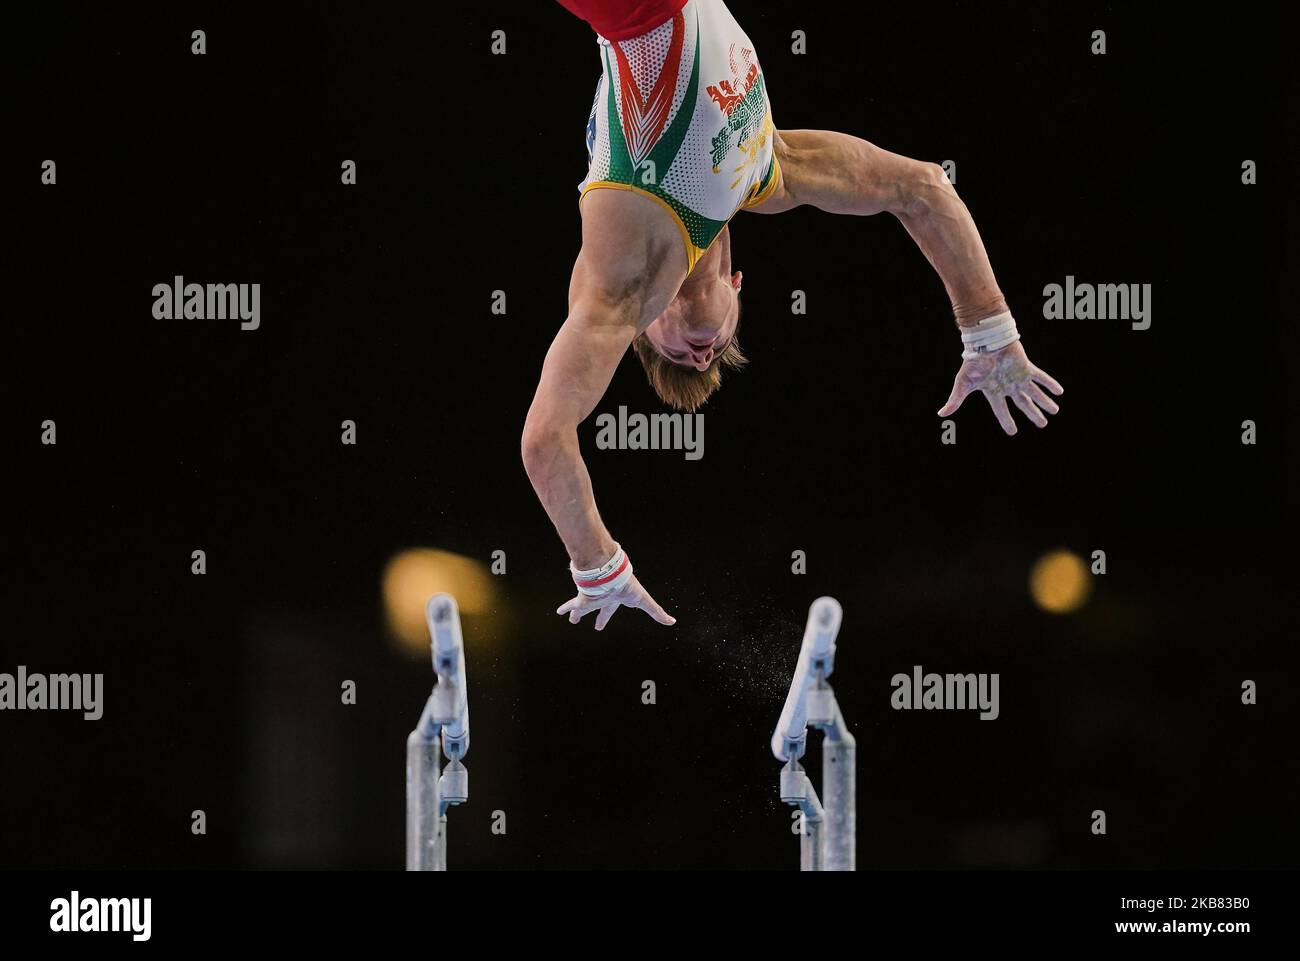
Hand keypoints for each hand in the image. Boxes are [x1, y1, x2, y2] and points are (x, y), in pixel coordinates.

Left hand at [556, 574, 676, 630]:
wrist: (610, 575)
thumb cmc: (627, 586)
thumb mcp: (643, 601)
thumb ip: (656, 612)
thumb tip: (672, 622)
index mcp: (615, 599)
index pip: (611, 610)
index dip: (607, 617)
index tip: (603, 624)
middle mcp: (601, 598)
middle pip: (598, 609)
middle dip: (597, 617)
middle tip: (595, 626)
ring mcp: (591, 598)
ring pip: (582, 608)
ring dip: (576, 613)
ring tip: (571, 619)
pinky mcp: (582, 598)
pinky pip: (572, 604)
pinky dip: (566, 608)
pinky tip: (559, 612)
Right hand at [937, 341, 1063, 434]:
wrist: (985, 342)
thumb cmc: (973, 362)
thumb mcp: (963, 383)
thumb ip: (956, 399)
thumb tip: (941, 414)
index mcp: (993, 391)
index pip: (1001, 411)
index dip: (1007, 422)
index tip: (1013, 432)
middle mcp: (1008, 386)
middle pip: (1023, 404)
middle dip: (1033, 414)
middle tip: (1043, 424)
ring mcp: (1018, 377)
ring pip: (1034, 393)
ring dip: (1045, 402)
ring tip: (1055, 410)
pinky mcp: (1026, 367)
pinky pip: (1041, 377)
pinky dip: (1050, 384)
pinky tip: (1059, 392)